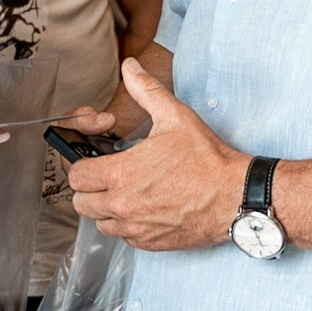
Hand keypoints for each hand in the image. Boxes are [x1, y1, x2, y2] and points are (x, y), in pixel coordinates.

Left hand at [66, 58, 244, 250]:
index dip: (81, 166)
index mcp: (121, 174)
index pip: (76, 176)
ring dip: (106, 209)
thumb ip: (146, 90)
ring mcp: (135, 227)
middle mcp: (123, 204)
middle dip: (89, 189)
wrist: (235, 195)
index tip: (94, 161)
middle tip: (107, 177)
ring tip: (124, 193)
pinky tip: (143, 208)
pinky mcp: (150, 242)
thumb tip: (131, 68)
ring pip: (99, 223)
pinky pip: (123, 237)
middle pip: (81, 203)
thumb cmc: (208, 160)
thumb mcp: (175, 116)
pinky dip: (127, 225)